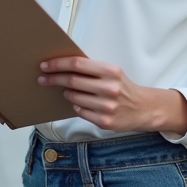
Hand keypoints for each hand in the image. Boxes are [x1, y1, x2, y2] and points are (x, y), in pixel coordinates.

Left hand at [39, 56, 186, 135]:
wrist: (143, 108)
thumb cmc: (122, 87)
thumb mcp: (111, 73)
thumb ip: (91, 69)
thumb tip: (62, 65)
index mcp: (111, 71)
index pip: (77, 65)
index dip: (58, 64)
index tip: (45, 66)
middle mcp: (110, 88)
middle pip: (72, 81)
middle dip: (54, 79)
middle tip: (42, 78)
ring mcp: (107, 106)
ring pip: (74, 98)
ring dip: (66, 93)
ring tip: (65, 90)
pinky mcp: (105, 121)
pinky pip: (80, 112)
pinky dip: (76, 105)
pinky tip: (79, 102)